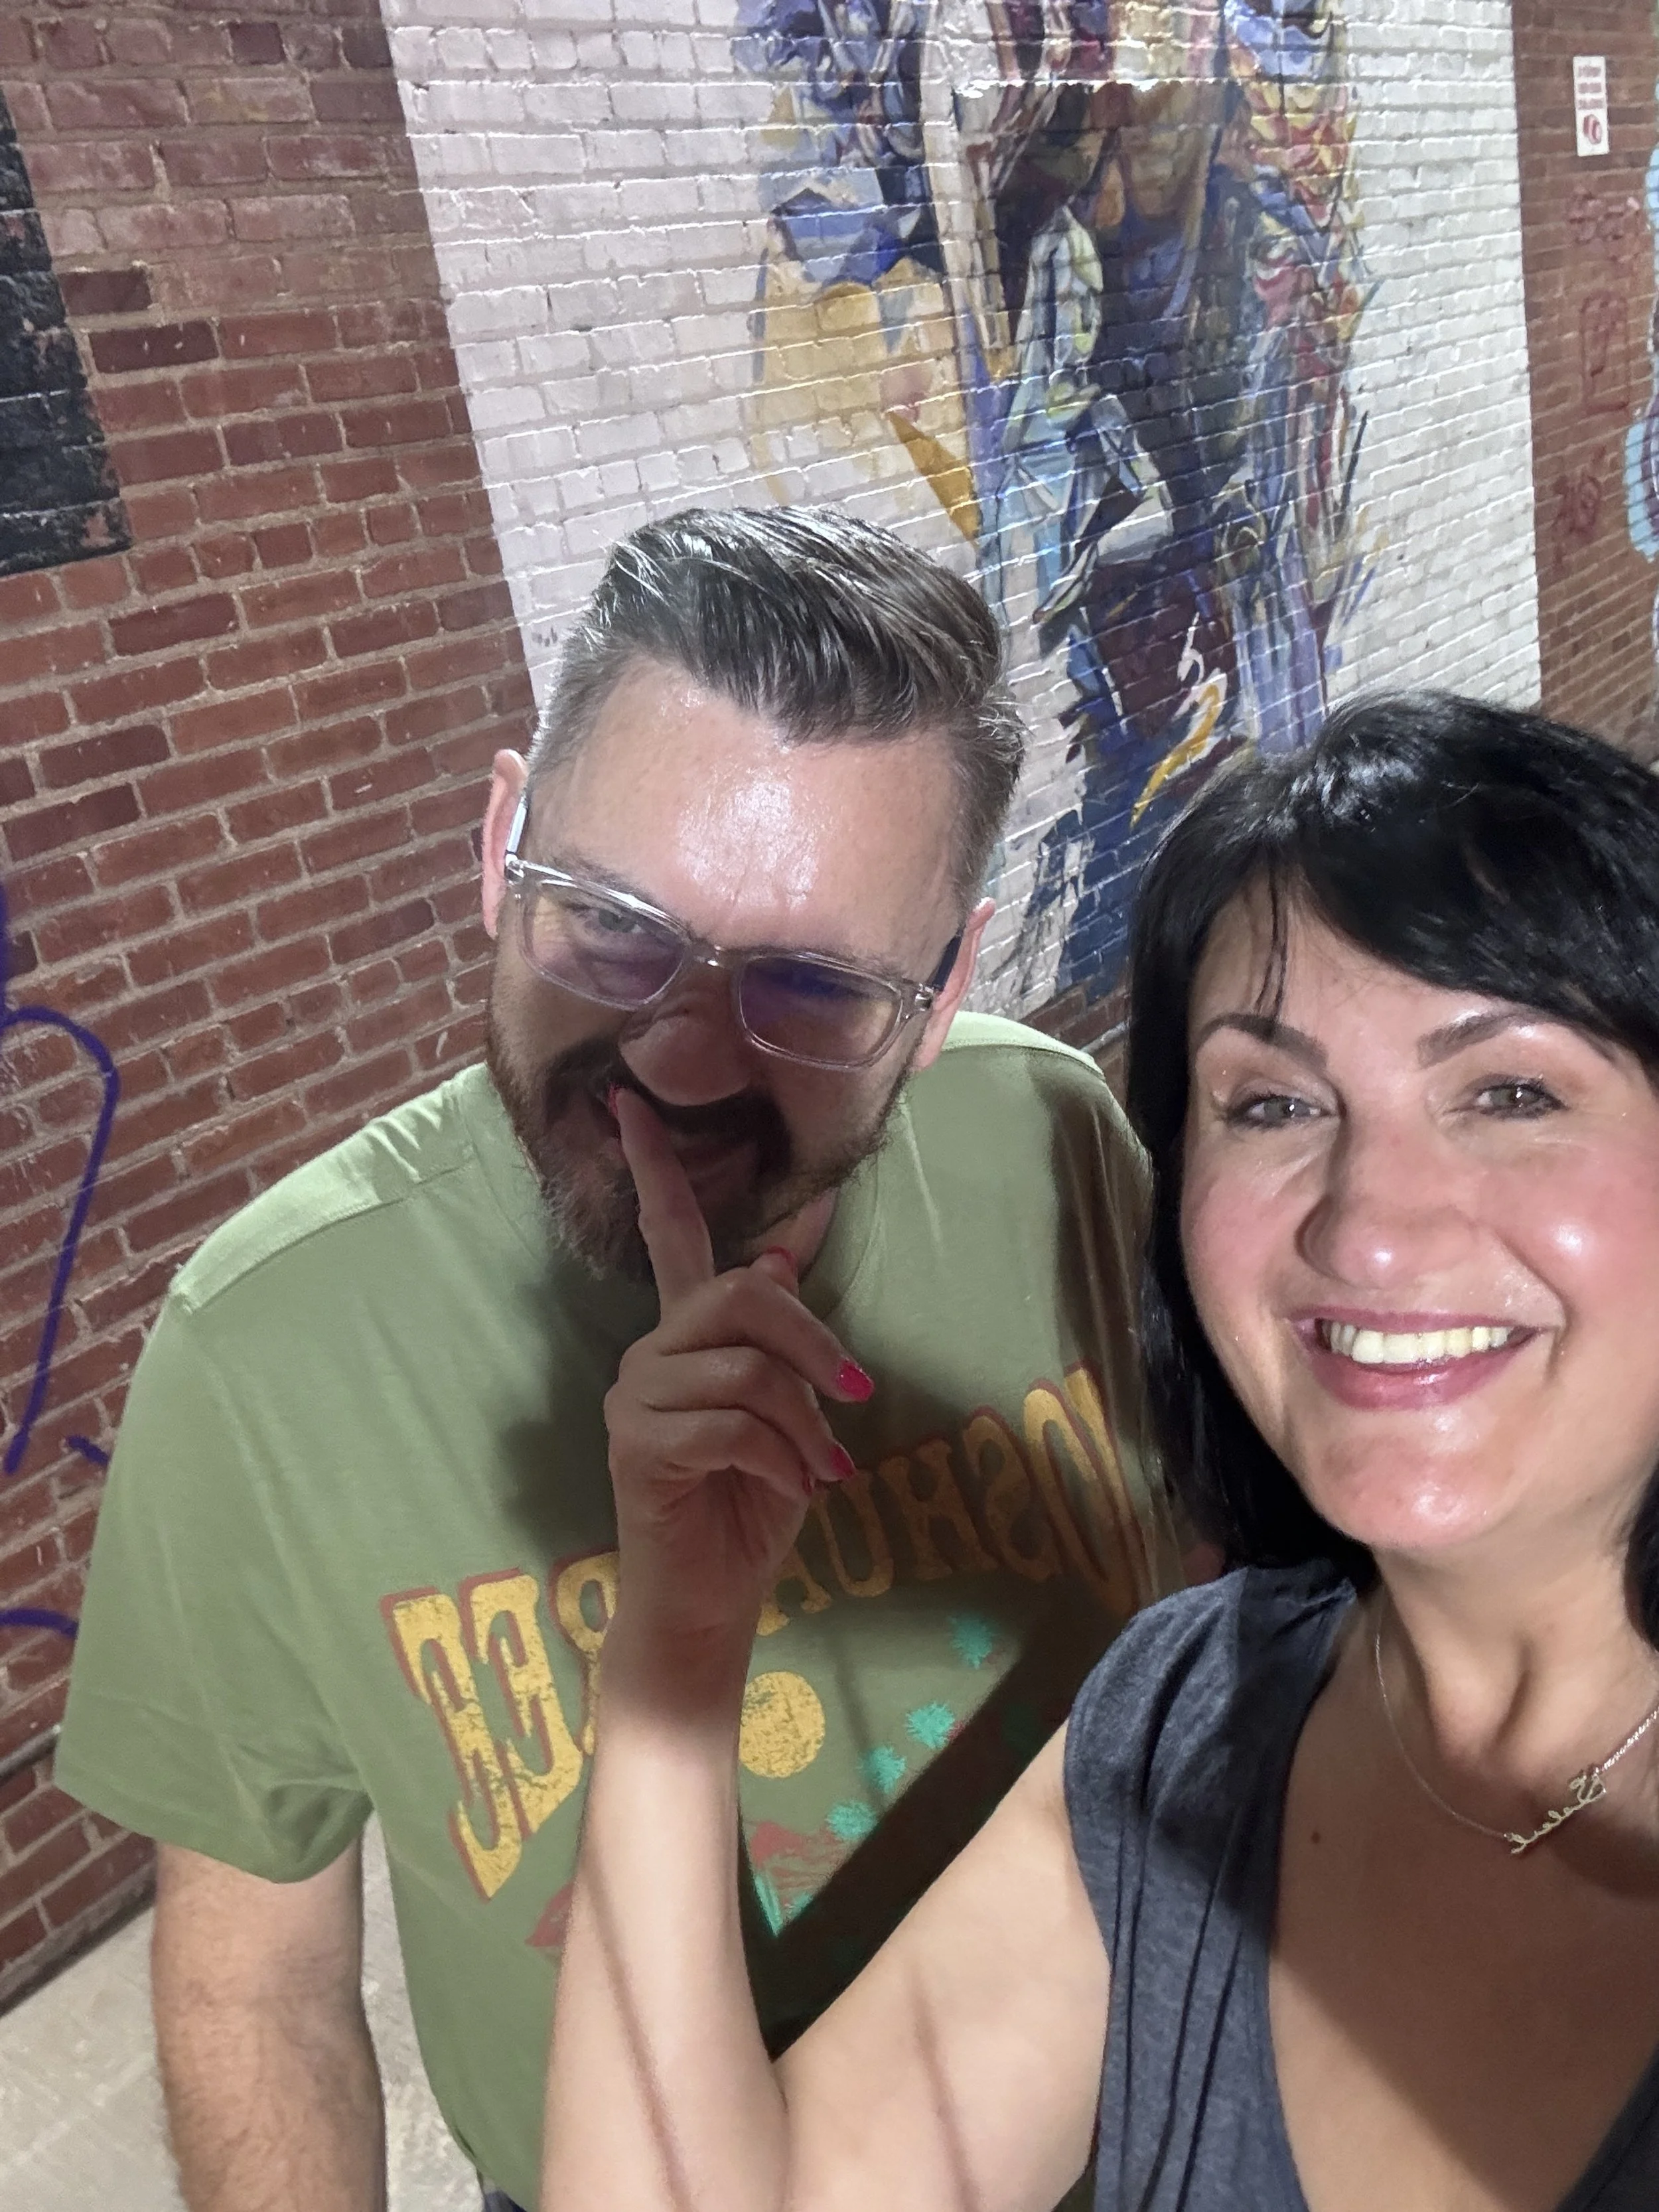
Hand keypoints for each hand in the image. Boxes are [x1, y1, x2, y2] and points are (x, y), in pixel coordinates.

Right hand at [603, 1089, 871, 1645]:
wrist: (708, 1598)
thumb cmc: (749, 1503)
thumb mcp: (786, 1410)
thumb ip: (777, 1333)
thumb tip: (782, 1247)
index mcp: (685, 1331)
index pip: (666, 1230)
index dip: (654, 1165)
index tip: (631, 1101)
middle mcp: (651, 1349)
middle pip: (739, 1291)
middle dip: (811, 1339)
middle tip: (853, 1389)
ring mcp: (636, 1394)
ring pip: (746, 1366)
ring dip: (803, 1423)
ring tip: (821, 1468)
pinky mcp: (638, 1441)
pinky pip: (733, 1424)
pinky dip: (781, 1460)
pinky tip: (791, 1488)